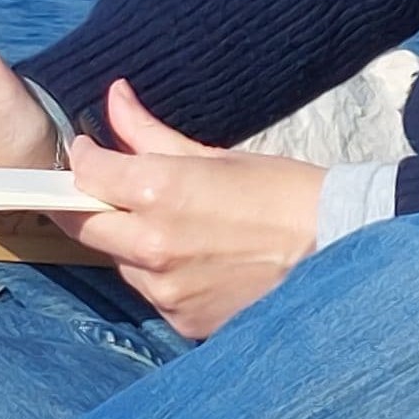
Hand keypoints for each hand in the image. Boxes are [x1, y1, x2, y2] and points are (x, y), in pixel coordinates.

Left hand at [53, 79, 325, 338]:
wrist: (336, 247)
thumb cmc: (278, 191)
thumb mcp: (213, 155)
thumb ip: (148, 131)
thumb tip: (114, 97)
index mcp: (158, 193)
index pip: (87, 174)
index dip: (82, 158)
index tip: (89, 151)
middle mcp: (152, 247)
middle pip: (82, 225)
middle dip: (82, 204)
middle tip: (100, 190)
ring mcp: (165, 290)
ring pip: (117, 261)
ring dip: (124, 241)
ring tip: (167, 225)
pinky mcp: (182, 321)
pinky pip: (149, 292)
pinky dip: (157, 274)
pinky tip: (192, 259)